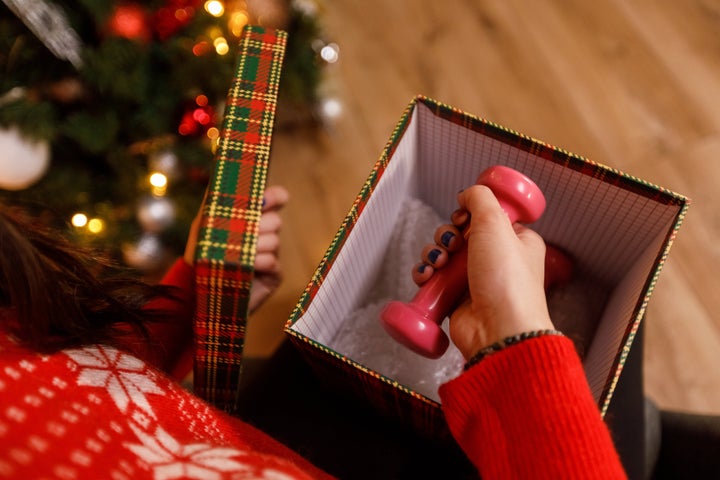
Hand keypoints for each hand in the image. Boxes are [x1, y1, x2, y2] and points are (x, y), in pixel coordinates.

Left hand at [183, 185, 288, 312]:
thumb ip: (215, 199)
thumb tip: (221, 173)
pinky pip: (273, 262)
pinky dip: (258, 263)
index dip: (276, 196)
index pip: (274, 199)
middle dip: (258, 227)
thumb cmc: (201, 256)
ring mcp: (270, 255)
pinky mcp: (273, 275)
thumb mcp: (204, 224)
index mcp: (252, 219)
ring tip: (236, 256)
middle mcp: (264, 235)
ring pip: (274, 241)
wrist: (199, 292)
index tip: (269, 199)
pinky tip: (246, 269)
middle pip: (275, 220)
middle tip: (241, 235)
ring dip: (253, 248)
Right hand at [413, 185, 553, 359]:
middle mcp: (498, 260)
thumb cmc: (506, 279)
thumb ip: (479, 198)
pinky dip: (426, 274)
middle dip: (447, 235)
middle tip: (452, 244)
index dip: (470, 214)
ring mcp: (476, 280)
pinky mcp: (457, 298)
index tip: (463, 218)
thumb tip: (466, 195)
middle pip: (461, 233)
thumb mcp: (495, 223)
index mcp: (517, 241)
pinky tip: (426, 276)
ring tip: (438, 263)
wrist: (498, 330)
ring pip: (444, 255)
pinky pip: (435, 278)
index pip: (488, 217)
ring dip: (434, 254)